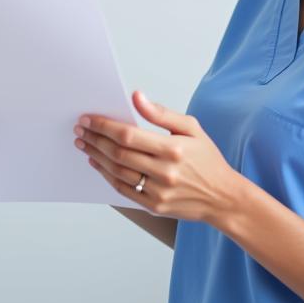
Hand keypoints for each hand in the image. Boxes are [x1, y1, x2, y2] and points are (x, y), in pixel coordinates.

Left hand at [74, 91, 241, 224]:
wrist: (223, 197)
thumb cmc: (207, 159)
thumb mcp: (191, 128)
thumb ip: (161, 113)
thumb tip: (136, 97)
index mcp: (173, 149)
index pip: (128, 135)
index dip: (104, 126)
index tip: (87, 118)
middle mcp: (165, 172)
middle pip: (118, 154)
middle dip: (95, 139)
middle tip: (80, 130)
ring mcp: (159, 192)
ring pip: (117, 172)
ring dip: (96, 156)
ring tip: (84, 144)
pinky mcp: (154, 206)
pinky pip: (123, 190)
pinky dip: (106, 175)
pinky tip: (97, 163)